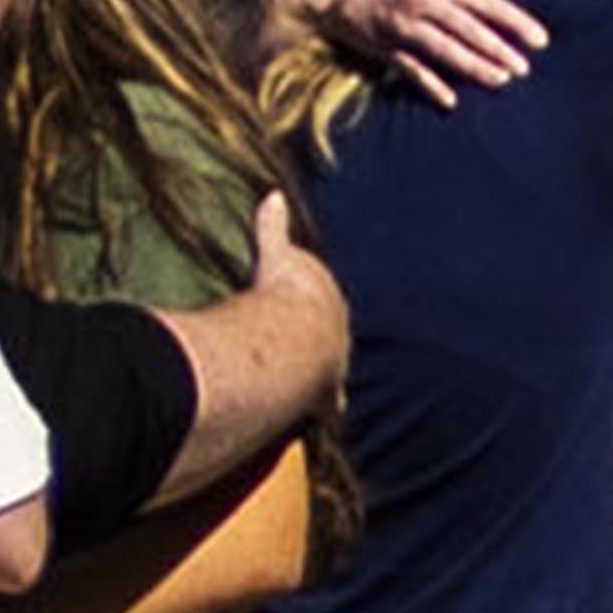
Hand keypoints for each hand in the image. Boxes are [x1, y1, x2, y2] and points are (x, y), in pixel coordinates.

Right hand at [236, 190, 351, 398]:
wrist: (294, 334)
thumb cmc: (284, 295)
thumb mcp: (278, 254)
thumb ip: (272, 228)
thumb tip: (272, 194)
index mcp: (327, 304)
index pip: (327, 306)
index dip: (318, 313)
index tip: (313, 320)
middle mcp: (339, 336)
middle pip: (337, 339)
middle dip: (331, 344)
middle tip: (317, 350)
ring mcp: (337, 366)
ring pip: (339, 372)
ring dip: (333, 377)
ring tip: (325, 387)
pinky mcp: (329, 395)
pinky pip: (332, 404)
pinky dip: (332, 409)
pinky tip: (336, 417)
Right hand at [279, 0, 543, 109]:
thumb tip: (497, 12)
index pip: (485, 2)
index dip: (515, 21)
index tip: (540, 40)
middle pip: (468, 27)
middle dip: (499, 48)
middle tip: (525, 68)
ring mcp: (402, 24)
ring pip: (444, 48)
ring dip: (473, 65)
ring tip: (500, 80)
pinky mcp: (384, 47)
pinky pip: (412, 69)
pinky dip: (431, 84)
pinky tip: (451, 101)